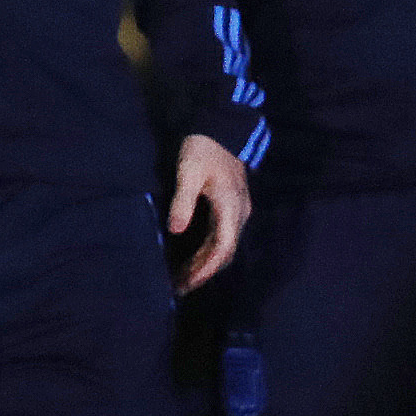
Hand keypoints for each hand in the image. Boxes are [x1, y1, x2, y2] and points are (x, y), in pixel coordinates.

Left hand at [166, 134, 251, 291]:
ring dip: (205, 264)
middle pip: (225, 252)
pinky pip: (222, 237)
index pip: (222, 247)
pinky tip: (192, 258)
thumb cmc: (203, 149)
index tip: (188, 283)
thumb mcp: (189, 172)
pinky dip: (208, 252)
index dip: (206, 269)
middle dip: (204, 272)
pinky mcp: (231, 208)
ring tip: (182, 278)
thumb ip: (183, 201)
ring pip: (224, 246)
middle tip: (179, 288)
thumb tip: (175, 230)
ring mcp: (238, 211)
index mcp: (230, 207)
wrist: (220, 128)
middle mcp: (239, 213)